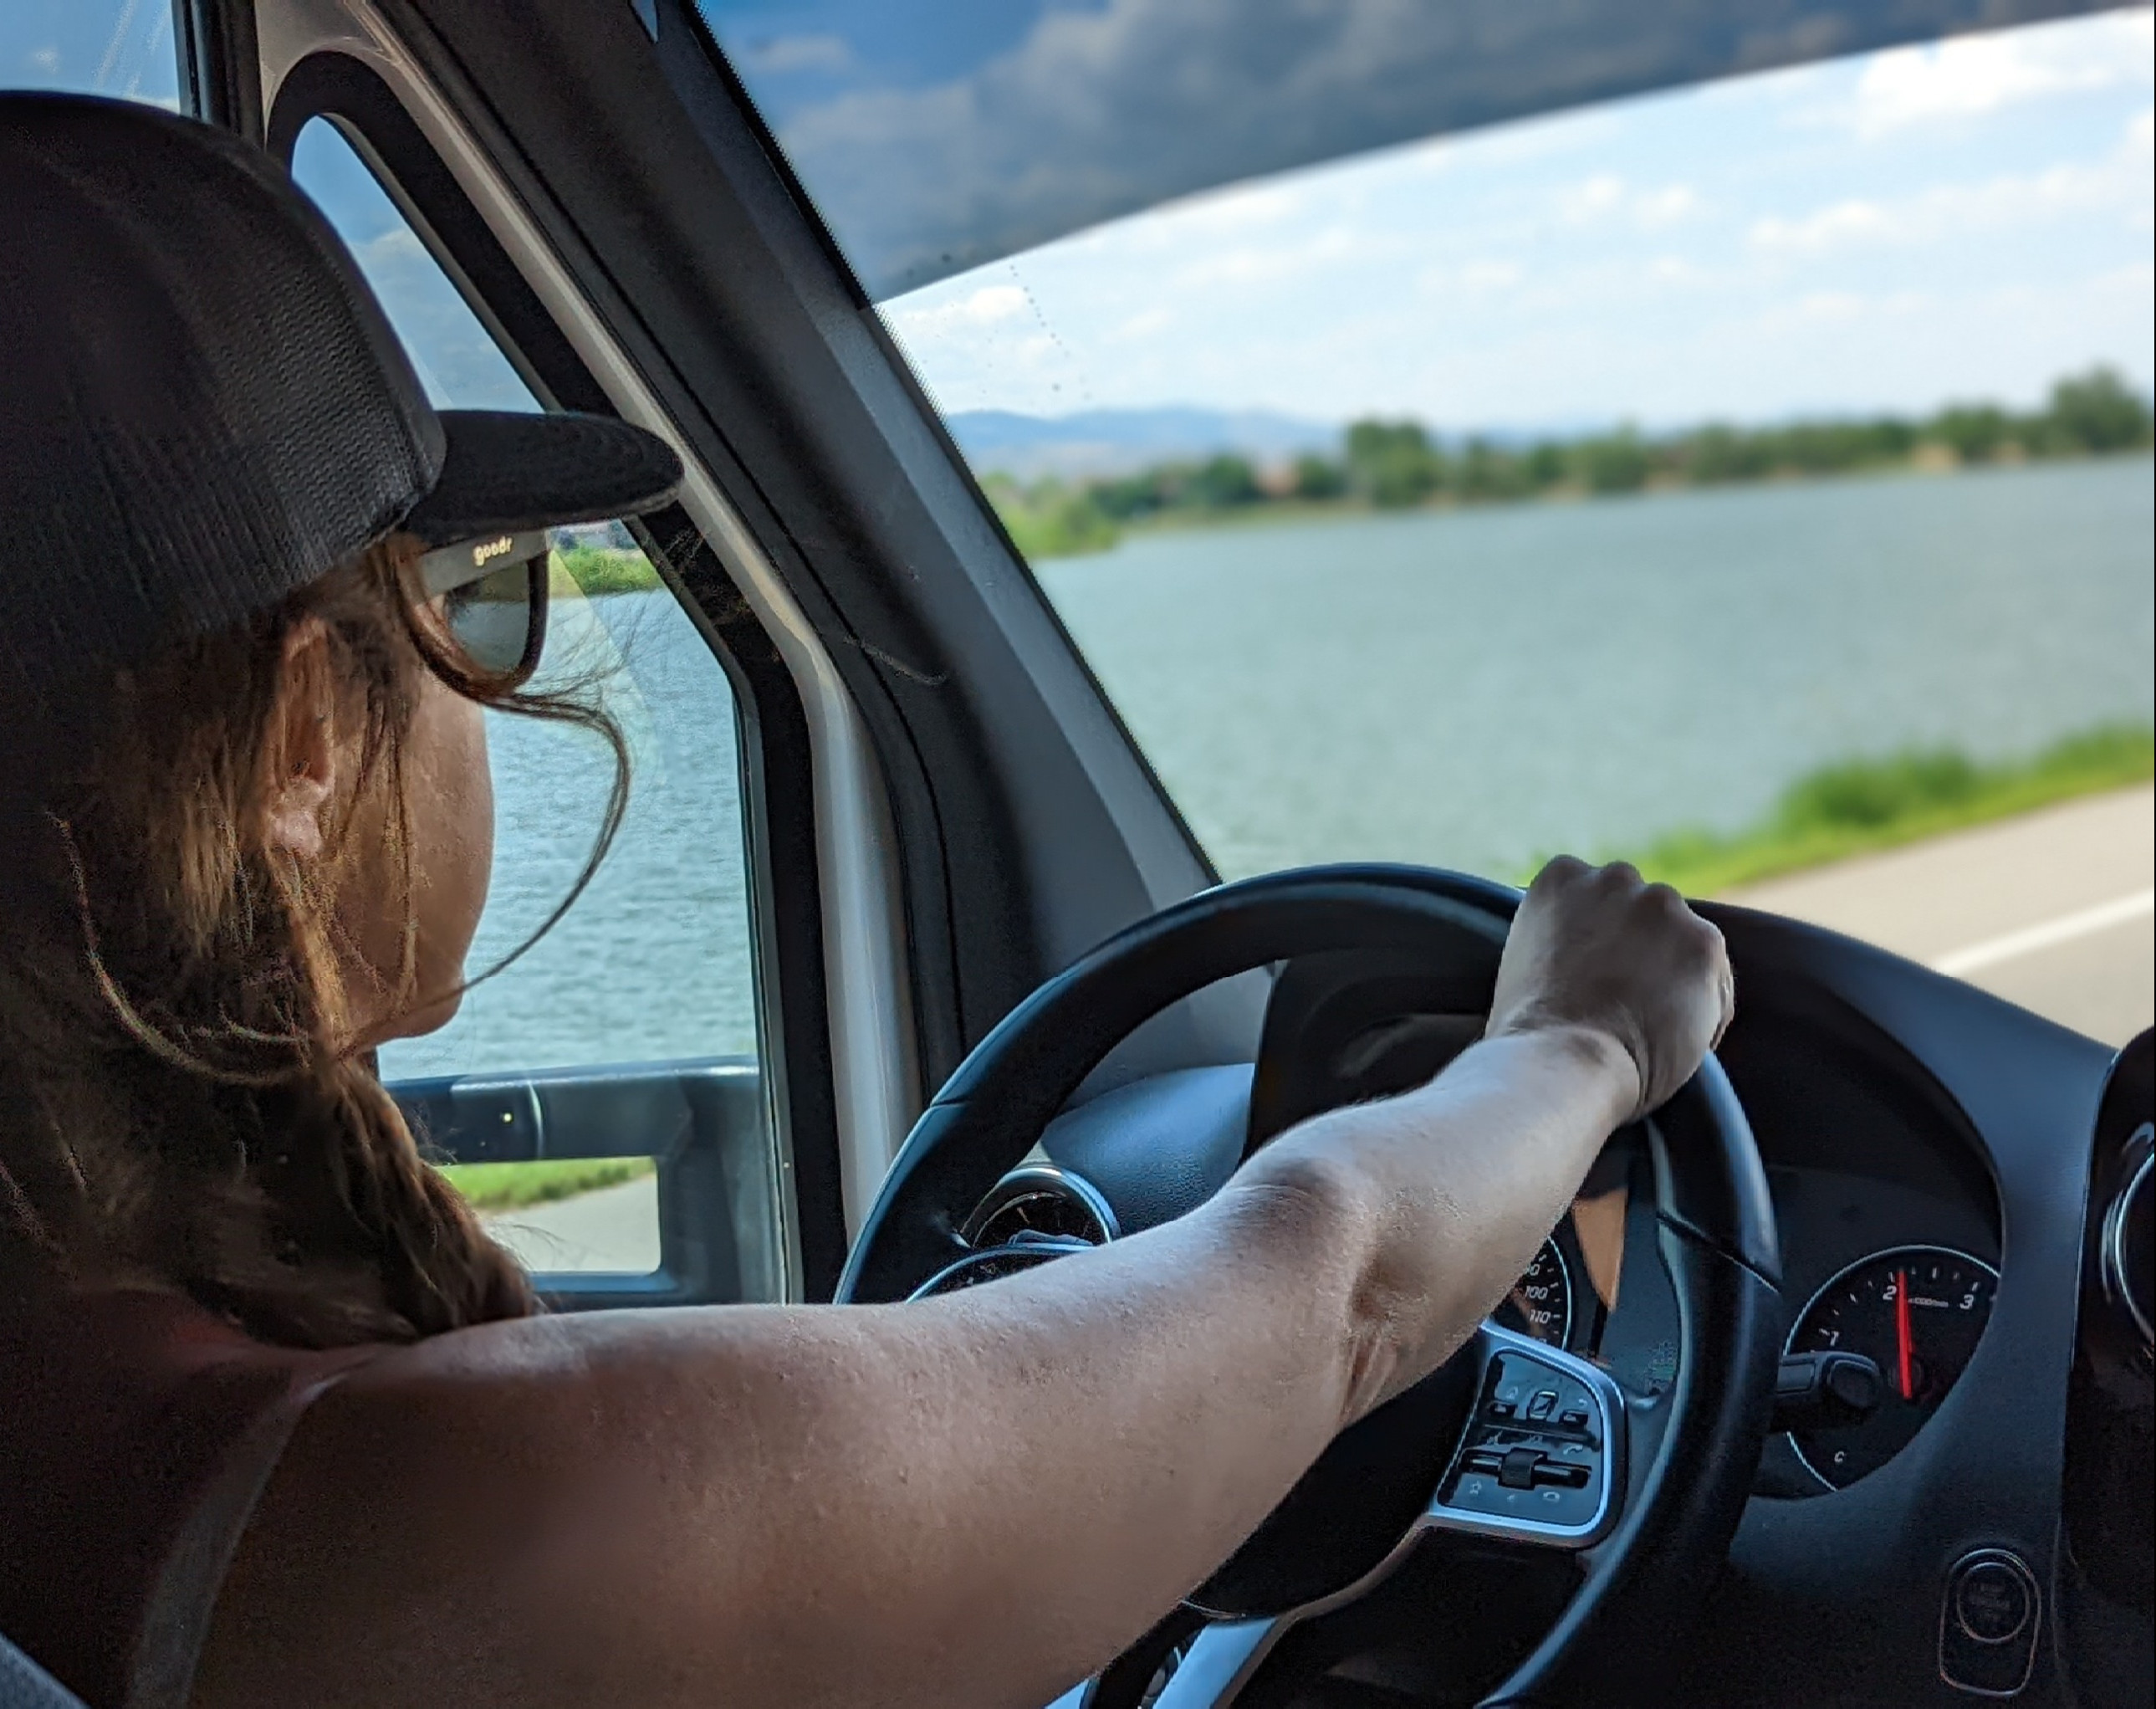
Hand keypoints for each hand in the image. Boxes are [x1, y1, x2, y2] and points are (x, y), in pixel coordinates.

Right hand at [1487, 857, 1733, 1123]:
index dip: (1600, 944)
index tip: (1594, 980)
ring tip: (1648, 1031)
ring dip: (1675, 979)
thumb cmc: (1530, 1036)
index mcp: (1562, 878)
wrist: (1560, 1062)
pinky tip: (1671, 1046)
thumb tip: (1583, 959)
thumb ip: (1559, 942)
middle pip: (1645, 912)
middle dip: (1642, 950)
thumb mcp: (1525, 964)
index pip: (1597, 899)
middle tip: (1624, 1004)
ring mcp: (1661, 906)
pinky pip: (1715, 984)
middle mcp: (1613, 878)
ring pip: (1685, 943)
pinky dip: (1704, 1016)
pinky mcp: (1704, 943)